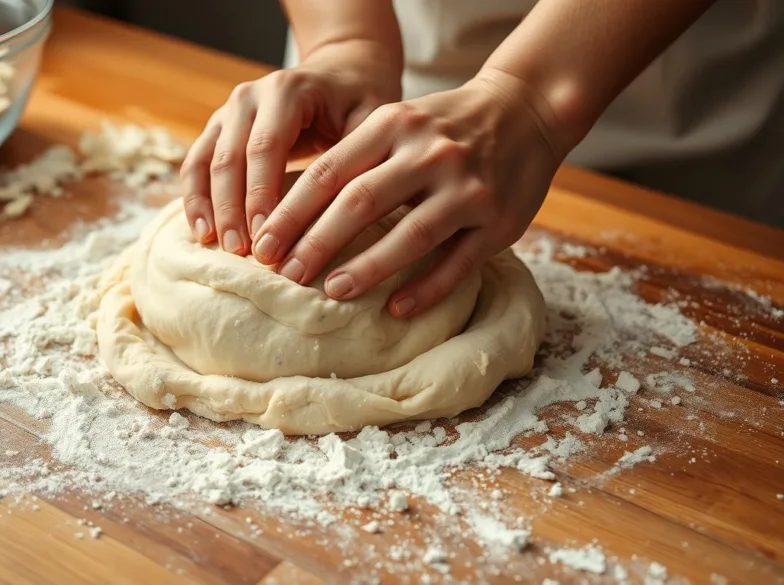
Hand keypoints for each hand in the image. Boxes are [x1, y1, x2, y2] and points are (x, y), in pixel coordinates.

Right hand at [179, 45, 400, 254]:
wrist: (342, 72)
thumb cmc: (362, 102)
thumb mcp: (370, 123)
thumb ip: (354, 161)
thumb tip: (341, 218)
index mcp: (287, 91)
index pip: (266, 147)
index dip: (261, 195)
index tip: (265, 238)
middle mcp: (250, 97)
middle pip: (230, 158)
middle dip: (232, 209)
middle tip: (240, 253)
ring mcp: (229, 111)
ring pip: (207, 162)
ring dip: (209, 207)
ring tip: (219, 248)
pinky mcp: (219, 128)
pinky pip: (197, 163)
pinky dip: (196, 198)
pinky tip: (202, 233)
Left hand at [250, 69, 563, 317]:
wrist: (525, 110)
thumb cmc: (442, 126)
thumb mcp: (396, 121)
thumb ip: (353, 158)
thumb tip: (286, 213)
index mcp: (392, 124)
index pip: (329, 172)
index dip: (290, 213)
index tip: (263, 245)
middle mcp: (429, 153)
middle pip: (360, 202)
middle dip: (317, 243)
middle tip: (286, 275)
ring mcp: (467, 187)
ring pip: (410, 234)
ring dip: (368, 268)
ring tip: (333, 292)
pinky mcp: (499, 220)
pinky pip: (458, 262)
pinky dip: (425, 289)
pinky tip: (396, 309)